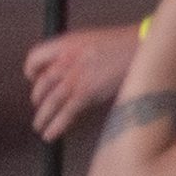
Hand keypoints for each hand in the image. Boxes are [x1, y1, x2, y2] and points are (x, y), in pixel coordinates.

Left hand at [23, 22, 142, 138]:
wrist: (144, 45)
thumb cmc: (125, 44)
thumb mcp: (94, 40)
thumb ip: (76, 53)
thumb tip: (67, 70)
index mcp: (67, 43)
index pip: (35, 57)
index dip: (31, 71)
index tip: (34, 79)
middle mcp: (67, 60)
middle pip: (41, 84)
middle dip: (38, 98)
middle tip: (41, 105)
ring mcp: (75, 77)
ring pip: (49, 102)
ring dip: (42, 118)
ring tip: (40, 127)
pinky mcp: (86, 92)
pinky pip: (65, 114)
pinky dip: (55, 126)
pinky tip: (50, 135)